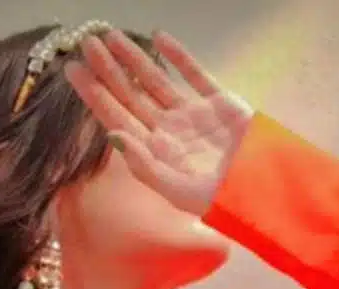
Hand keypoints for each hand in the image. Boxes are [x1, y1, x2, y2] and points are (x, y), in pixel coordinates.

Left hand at [66, 29, 253, 216]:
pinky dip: (178, 57)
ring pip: (157, 81)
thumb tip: (112, 133)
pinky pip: (195, 75)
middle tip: (86, 44)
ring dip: (135, 59)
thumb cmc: (221, 200)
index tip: (74, 70)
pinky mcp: (220, 103)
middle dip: (109, 71)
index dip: (95, 94)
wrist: (264, 193)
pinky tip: (159, 39)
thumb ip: (144, 165)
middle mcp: (171, 132)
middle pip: (132, 96)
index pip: (118, 118)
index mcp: (157, 153)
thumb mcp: (178, 191)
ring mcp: (194, 116)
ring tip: (112, 37)